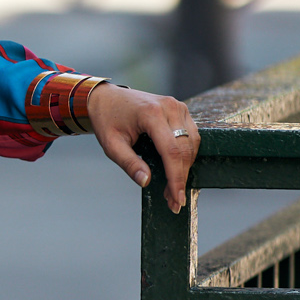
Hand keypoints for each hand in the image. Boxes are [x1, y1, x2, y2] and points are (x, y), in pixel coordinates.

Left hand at [87, 84, 199, 213]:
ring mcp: (178, 106)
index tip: (177, 200)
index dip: (176, 178)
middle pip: (185, 149)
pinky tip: (176, 170)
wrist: (106, 98)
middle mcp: (169, 107)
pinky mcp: (181, 110)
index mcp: (151, 114)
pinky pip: (191, 136)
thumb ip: (129, 163)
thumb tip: (145, 181)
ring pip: (192, 143)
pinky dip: (186, 155)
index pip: (171, 151)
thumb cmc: (107, 120)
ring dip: (185, 168)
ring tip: (172, 189)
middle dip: (181, 178)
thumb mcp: (111, 145)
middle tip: (174, 201)